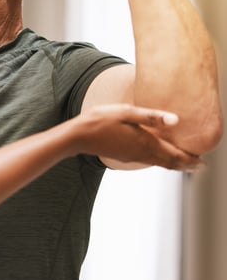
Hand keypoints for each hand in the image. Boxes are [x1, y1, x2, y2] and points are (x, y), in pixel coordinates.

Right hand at [73, 104, 201, 169]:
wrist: (78, 136)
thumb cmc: (100, 120)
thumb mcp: (126, 112)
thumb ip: (151, 116)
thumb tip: (175, 120)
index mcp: (145, 142)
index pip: (174, 155)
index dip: (190, 160)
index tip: (202, 163)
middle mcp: (141, 153)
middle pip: (169, 163)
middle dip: (185, 165)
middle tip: (198, 167)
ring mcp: (132, 156)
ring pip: (158, 163)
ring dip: (173, 164)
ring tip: (183, 163)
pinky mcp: (123, 156)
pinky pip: (147, 161)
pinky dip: (159, 161)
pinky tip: (157, 156)